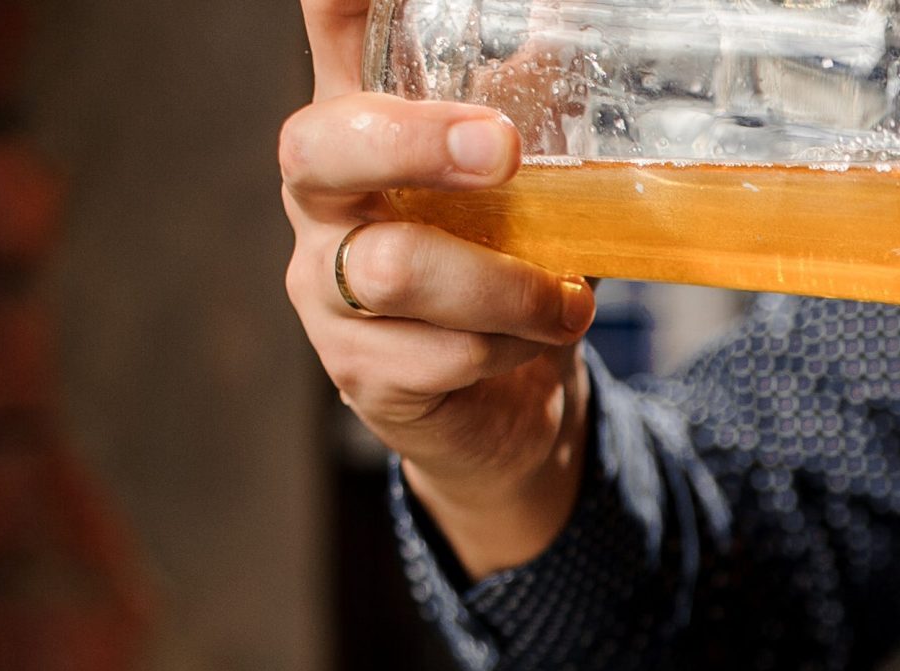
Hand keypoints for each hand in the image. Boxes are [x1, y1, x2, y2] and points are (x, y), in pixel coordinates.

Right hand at [281, 0, 595, 576]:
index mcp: (361, 125)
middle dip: (415, 143)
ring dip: (510, 286)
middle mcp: (323, 200)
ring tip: (569, 299)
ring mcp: (327, 289)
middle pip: (320, 148)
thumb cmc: (502, 264)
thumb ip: (538, 106)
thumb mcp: (526, 177)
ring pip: (398, 270)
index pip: (331, 34)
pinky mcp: (362, 372)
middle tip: (503, 150)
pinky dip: (514, 347)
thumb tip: (580, 24)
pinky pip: (444, 353)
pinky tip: (537, 342)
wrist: (503, 402)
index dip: (337, 1)